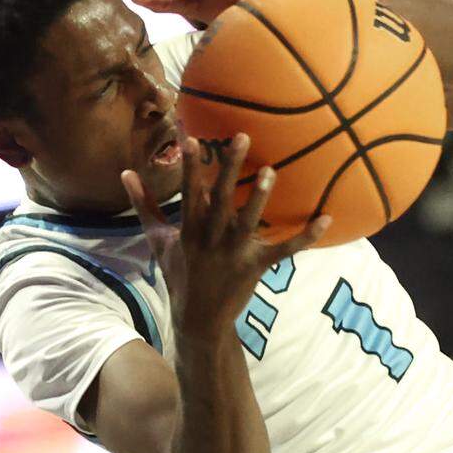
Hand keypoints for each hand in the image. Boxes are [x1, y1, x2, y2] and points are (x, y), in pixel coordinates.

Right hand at [122, 136, 328, 330]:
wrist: (198, 318)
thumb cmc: (180, 272)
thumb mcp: (157, 240)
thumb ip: (144, 205)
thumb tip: (126, 173)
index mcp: (188, 227)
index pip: (188, 189)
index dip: (190, 162)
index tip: (192, 134)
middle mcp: (210, 237)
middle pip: (219, 198)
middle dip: (230, 167)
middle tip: (242, 137)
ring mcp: (234, 252)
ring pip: (247, 221)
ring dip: (258, 197)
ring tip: (271, 171)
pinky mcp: (256, 266)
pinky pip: (284, 250)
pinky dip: (306, 236)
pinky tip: (326, 218)